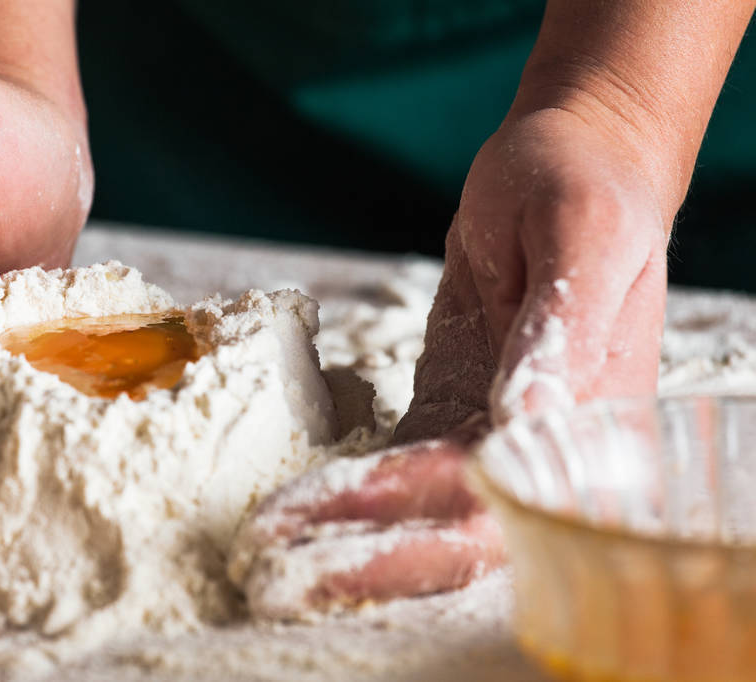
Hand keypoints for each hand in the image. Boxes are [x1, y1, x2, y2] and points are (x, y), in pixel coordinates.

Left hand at [231, 107, 670, 616]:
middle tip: (273, 565)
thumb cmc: (588, 189)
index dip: (415, 528)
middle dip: (367, 555)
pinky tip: (300, 498)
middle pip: (456, 530)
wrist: (572, 160)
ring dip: (345, 528)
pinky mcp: (453, 405)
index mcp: (589, 421)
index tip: (331, 527)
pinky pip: (401, 461)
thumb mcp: (582, 242)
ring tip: (267, 536)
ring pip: (418, 506)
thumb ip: (558, 333)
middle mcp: (542, 445)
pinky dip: (351, 484)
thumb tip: (521, 426)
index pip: (499, 502)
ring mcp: (492, 429)